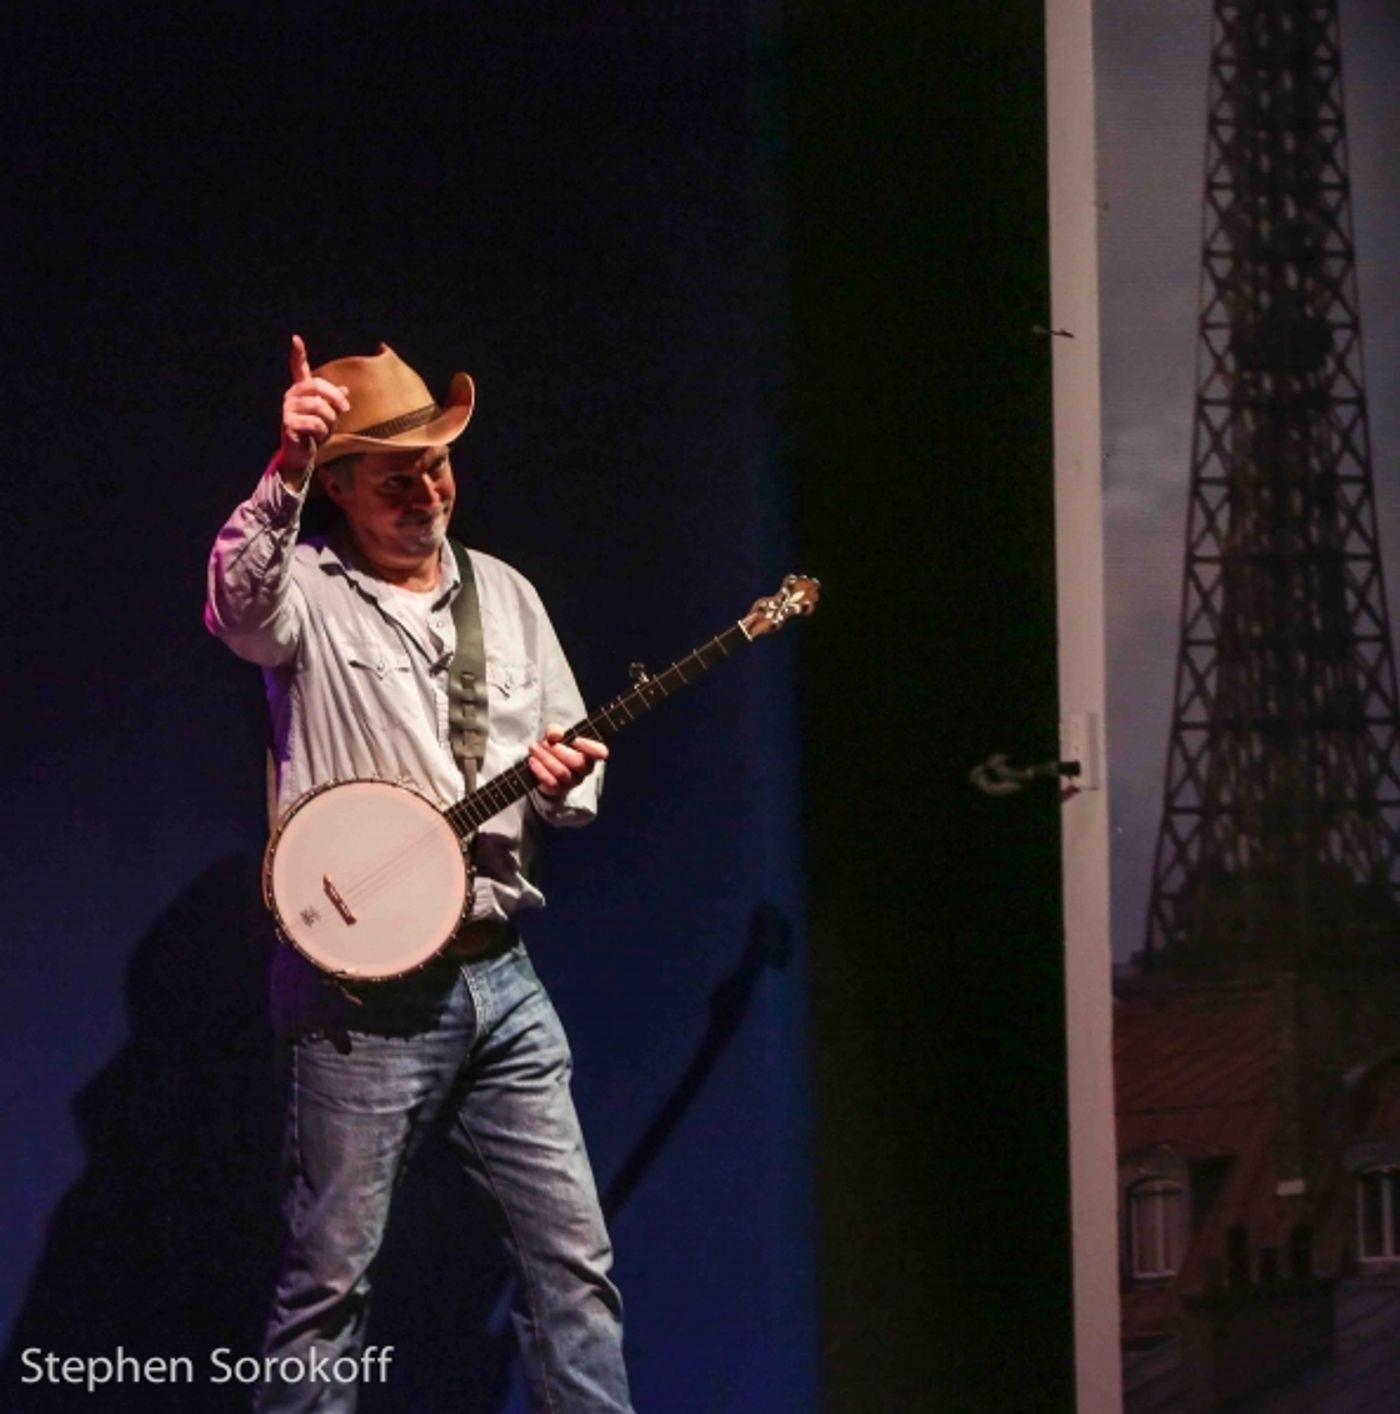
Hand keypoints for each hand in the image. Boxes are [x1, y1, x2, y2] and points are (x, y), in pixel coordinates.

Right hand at [279, 334, 351, 484]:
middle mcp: (292, 395)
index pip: (298, 368)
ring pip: (319, 406)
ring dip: (330, 420)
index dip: (298, 354)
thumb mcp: (330, 416)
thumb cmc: (315, 433)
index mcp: (302, 391)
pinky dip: (322, 432)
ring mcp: (288, 408)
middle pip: (317, 384)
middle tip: (345, 410)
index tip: (296, 338)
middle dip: (335, 397)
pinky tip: (317, 437)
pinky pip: (315, 423)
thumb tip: (346, 390)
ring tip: (326, 430)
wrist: (303, 454)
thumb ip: (335, 402)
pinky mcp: (287, 423)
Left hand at [528, 723, 607, 799]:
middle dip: (557, 750)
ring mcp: (573, 781)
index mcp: (590, 753)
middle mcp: (585, 769)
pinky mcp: (560, 790)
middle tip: (543, 742)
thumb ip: (555, 730)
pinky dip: (540, 770)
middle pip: (577, 762)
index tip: (576, 740)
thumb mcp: (554, 734)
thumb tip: (555, 735)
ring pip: (562, 772)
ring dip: (546, 759)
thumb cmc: (555, 746)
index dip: (590, 747)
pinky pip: (551, 783)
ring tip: (534, 749)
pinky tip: (533, 761)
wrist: (544, 765)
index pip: (601, 752)